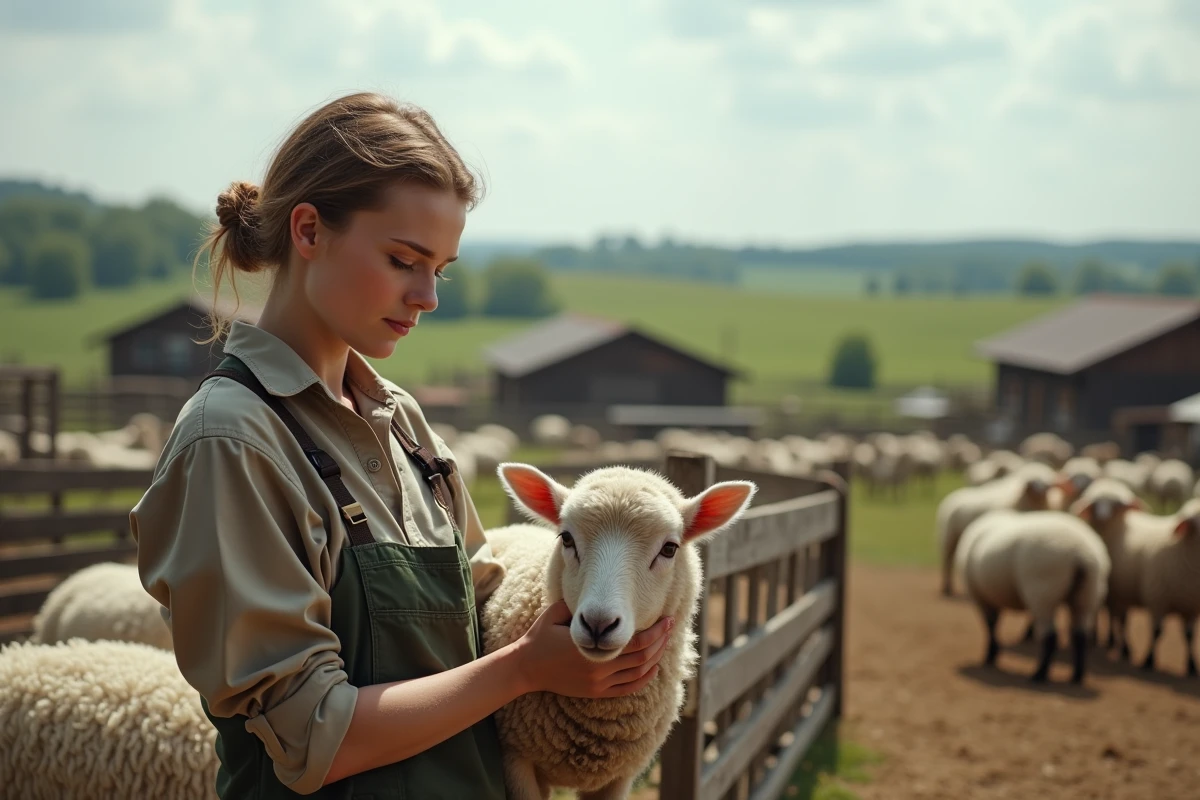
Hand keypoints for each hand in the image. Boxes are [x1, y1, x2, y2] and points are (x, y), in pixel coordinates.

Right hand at [514, 599, 673, 698]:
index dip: (656, 632)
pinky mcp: (596, 693)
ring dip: (656, 658)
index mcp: (592, 648)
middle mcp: (598, 668)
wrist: (526, 668)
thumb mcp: (558, 612)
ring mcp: (598, 683)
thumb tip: (603, 595)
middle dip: (661, 642)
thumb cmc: (541, 636)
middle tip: (670, 627)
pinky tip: (653, 668)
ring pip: (638, 673)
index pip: (635, 642)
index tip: (667, 620)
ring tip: (664, 643)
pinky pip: (628, 689)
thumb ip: (581, 606)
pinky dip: (644, 679)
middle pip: (642, 658)